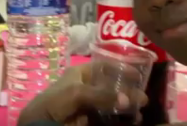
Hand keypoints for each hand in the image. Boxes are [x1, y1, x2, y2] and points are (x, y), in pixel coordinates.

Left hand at [17, 63, 146, 125]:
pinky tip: (132, 121)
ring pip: (113, 103)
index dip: (120, 68)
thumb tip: (129, 100)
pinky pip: (110, 118)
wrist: (42, 124)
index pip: (103, 66)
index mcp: (80, 74)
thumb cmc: (55, 101)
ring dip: (127, 107)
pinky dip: (121, 119)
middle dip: (128, 91)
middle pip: (112, 86)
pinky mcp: (91, 119)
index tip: (138, 75)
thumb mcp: (77, 93)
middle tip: (143, 100)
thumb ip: (102, 95)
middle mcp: (87, 87)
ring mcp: (90, 104)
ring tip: (139, 113)